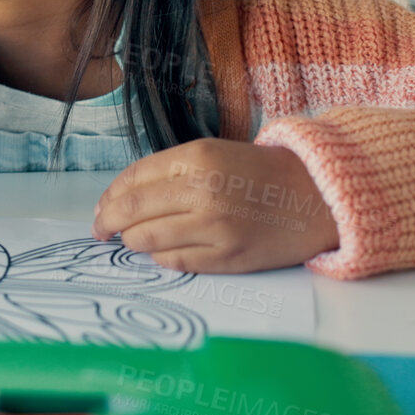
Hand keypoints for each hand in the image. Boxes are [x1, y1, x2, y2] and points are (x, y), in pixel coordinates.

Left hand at [92, 139, 339, 273]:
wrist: (314, 194)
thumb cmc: (257, 172)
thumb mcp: (211, 153)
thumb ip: (167, 172)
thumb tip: (118, 198)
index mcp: (196, 158)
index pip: (133, 179)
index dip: (109, 196)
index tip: (101, 207)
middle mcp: (203, 191)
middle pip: (132, 211)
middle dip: (107, 222)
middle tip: (100, 230)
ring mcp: (215, 226)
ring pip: (147, 240)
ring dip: (131, 242)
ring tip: (131, 240)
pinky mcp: (227, 256)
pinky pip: (174, 261)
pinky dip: (160, 257)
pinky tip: (163, 250)